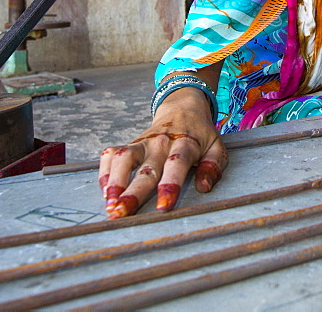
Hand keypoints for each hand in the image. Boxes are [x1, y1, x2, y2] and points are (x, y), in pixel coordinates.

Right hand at [98, 88, 227, 218]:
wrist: (184, 109)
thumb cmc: (201, 135)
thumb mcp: (216, 147)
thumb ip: (213, 166)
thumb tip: (204, 187)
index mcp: (186, 144)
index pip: (177, 164)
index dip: (170, 185)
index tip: (163, 207)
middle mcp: (162, 144)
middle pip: (146, 168)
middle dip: (132, 193)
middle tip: (121, 213)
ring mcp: (143, 143)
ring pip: (124, 158)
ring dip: (114, 181)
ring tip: (109, 205)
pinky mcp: (131, 144)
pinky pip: (111, 154)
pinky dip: (105, 171)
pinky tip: (105, 191)